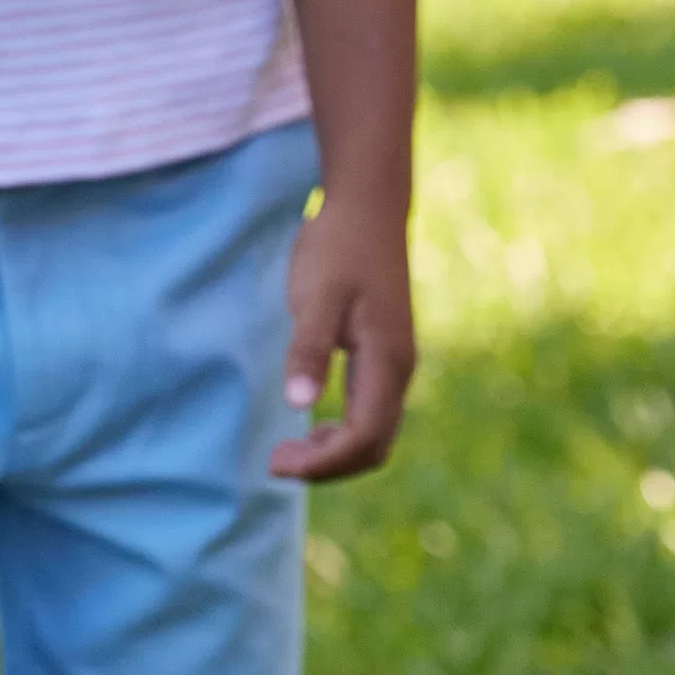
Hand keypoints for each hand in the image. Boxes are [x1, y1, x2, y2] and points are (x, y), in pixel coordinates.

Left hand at [271, 191, 416, 483]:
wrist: (367, 209)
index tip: (276, 462)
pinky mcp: (384, 355)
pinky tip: (312, 425)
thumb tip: (298, 404)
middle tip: (275, 460)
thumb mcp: (315, 297)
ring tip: (287, 450)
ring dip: (334, 452)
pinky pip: (371, 413)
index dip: (324, 462)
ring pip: (375, 433)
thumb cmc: (338, 250)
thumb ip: (309, 349)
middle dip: (328, 465)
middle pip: (374, 446)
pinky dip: (343, 433)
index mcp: (386, 361)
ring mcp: (395, 364)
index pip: (364, 437)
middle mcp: (398, 370)